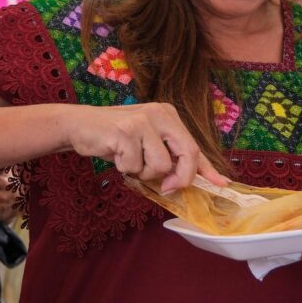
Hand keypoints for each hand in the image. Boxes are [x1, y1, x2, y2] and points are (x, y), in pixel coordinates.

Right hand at [63, 101, 226, 191]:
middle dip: (181, 178)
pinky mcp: (126, 131)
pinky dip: (125, 168)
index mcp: (168, 115)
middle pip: (188, 153)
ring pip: (161, 165)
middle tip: (166, 189)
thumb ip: (166, 159)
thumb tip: (184, 183)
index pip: (193, 145)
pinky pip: (135, 166)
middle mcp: (160, 114)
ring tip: (128, 160)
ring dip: (143, 172)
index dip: (208, 168)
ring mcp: (143, 121)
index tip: (222, 184)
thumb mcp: (146, 145)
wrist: (79, 126)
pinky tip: (115, 155)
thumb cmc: (115, 139)